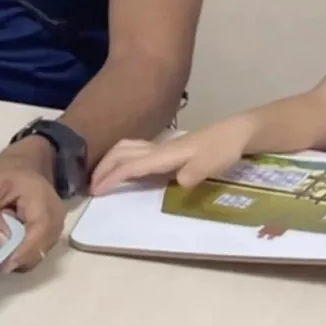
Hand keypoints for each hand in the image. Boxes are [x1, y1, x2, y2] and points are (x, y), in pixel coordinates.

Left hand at [0, 137, 63, 272]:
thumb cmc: (4, 173)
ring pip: (38, 254)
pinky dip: (22, 250)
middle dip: (16, 258)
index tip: (0, 266)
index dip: (19, 257)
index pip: (36, 240)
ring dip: (18, 254)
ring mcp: (57, 227)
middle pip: (39, 252)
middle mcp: (56, 220)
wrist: (26, 162)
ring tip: (0, 241)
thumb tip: (0, 244)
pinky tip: (9, 239)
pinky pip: (38, 248)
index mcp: (42, 206)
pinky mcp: (52, 231)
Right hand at [90, 117, 254, 195]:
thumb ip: (196, 172)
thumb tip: (180, 182)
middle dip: (102, 168)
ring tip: (100, 177)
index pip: (130, 165)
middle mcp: (157, 149)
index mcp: (164, 155)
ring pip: (124, 148)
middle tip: (89, 186)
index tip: (95, 192)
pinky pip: (133, 150)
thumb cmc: (224, 149)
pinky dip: (120, 157)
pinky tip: (123, 167)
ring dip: (108, 160)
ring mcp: (160, 147)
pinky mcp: (165, 148)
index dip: (111, 178)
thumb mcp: (213, 163)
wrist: (235, 133)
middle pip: (120, 153)